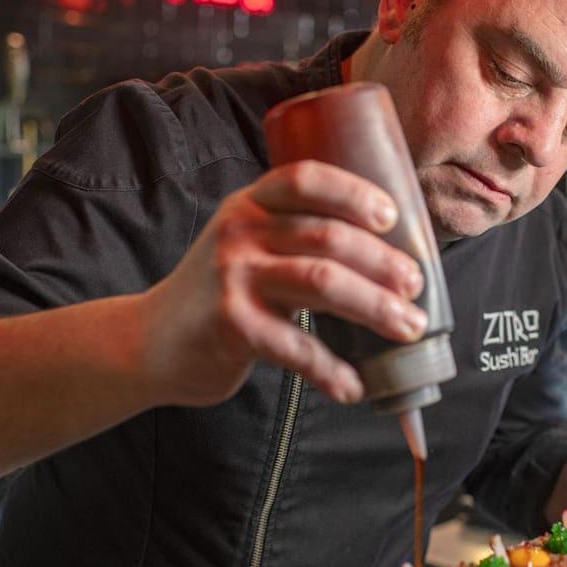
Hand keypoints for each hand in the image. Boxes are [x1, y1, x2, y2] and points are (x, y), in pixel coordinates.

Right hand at [138, 160, 424, 406]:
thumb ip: (295, 237)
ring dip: (376, 308)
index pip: (306, 179)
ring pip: (323, 282)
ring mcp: (233, 276)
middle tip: (416, 289)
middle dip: (384, 263)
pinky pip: (297, 346)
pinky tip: (354, 387)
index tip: (392, 218)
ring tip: (409, 329)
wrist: (149, 341)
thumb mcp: (246, 245)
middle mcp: (240, 231)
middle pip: (329, 236)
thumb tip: (389, 258)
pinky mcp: (231, 326)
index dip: (355, 193)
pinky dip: (332, 371)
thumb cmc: (218, 293)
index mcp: (251, 203)